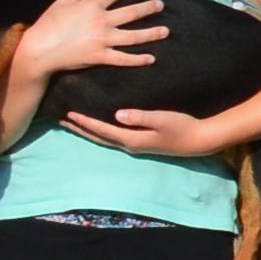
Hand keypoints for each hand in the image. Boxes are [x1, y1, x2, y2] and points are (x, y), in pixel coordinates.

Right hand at [15, 0, 164, 79]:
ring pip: (133, 36)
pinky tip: (151, 58)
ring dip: (151, 33)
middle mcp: (102, 20)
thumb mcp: (62, 1)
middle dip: (148, 9)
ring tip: (165, 31)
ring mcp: (103, 39)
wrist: (39, 49)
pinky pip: (123, 58)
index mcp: (91, 5)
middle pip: (131, 13)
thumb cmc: (48, 24)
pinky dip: (138, 59)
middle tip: (161, 5)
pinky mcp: (101, 56)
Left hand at [63, 105, 235, 159]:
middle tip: (61, 119)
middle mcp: (129, 144)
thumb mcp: (163, 119)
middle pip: (98, 136)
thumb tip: (118, 114)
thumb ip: (141, 116)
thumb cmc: (182, 127)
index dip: (84, 122)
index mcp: (131, 139)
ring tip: (73, 123)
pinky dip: (100, 131)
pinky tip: (100, 125)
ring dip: (88, 131)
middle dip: (79, 128)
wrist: (199, 140)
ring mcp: (135, 145)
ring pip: (104, 138)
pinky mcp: (141, 142)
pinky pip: (113, 136)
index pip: (101, 129)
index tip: (68, 113)